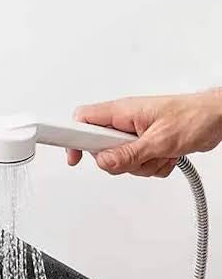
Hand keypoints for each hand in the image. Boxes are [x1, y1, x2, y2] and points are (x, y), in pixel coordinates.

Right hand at [67, 89, 221, 176]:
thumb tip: (102, 162)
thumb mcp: (160, 140)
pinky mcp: (143, 146)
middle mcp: (123, 122)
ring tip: (159, 152)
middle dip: (118, 160)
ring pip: (119, 162)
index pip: (82, 120)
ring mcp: (133, 135)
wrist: (218, 118)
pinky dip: (152, 166)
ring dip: (140, 165)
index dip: (71, 138)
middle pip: (99, 149)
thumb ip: (128, 153)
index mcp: (122, 112)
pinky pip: (136, 166)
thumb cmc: (195, 117)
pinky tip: (165, 155)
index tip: (70, 156)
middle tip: (136, 155)